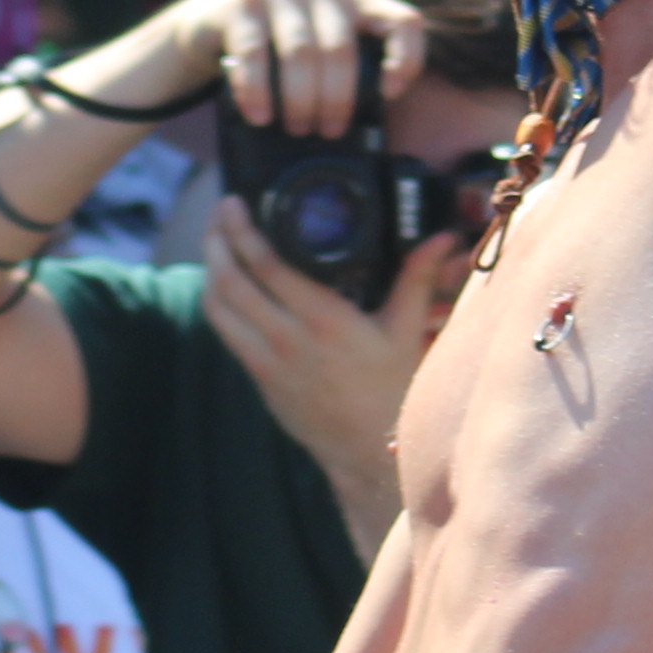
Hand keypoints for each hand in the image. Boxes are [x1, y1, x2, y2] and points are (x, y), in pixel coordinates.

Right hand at [168, 0, 425, 140]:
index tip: (390, 94)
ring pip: (301, 53)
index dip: (406, 59)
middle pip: (342, 50)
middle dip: (336, 100)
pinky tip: (259, 115)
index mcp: (356, 3)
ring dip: (300, 99)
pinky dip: (257, 90)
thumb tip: (363, 138)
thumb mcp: (320, 51)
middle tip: (327, 132)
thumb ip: (344, 73)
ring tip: (296, 128)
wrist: (213, 20)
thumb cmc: (279, 47)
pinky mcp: (242, 5)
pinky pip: (254, 53)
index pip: (403, 21)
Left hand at [199, 204, 439, 518]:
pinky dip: (217, 299)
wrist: (367, 449)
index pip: (267, 266)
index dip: (243, 230)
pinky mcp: (258, 376)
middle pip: (231, 279)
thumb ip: (417, 278)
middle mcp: (289, 339)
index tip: (236, 203)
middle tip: (220, 211)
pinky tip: (223, 279)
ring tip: (215, 238)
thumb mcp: (406, 330)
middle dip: (217, 239)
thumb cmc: (391, 388)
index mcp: (325, 321)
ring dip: (210, 266)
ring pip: (218, 305)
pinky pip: (224, 330)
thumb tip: (442, 237)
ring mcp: (268, 360)